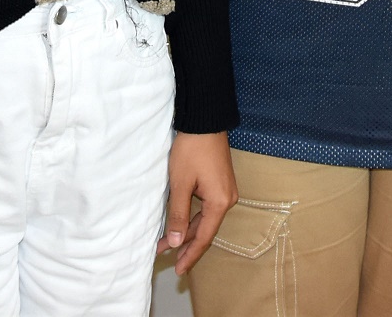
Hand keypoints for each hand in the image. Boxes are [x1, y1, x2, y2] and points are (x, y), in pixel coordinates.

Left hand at [160, 132, 235, 274]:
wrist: (205, 121)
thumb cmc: (191, 150)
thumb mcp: (181, 184)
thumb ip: (178, 214)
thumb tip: (175, 242)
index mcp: (219, 203)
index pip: (203, 237)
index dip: (190, 255)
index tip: (178, 270)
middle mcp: (227, 200)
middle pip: (204, 229)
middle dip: (184, 244)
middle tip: (164, 257)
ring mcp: (225, 191)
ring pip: (204, 219)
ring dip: (186, 230)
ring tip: (166, 242)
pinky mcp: (220, 183)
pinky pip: (206, 208)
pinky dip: (192, 217)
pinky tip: (179, 223)